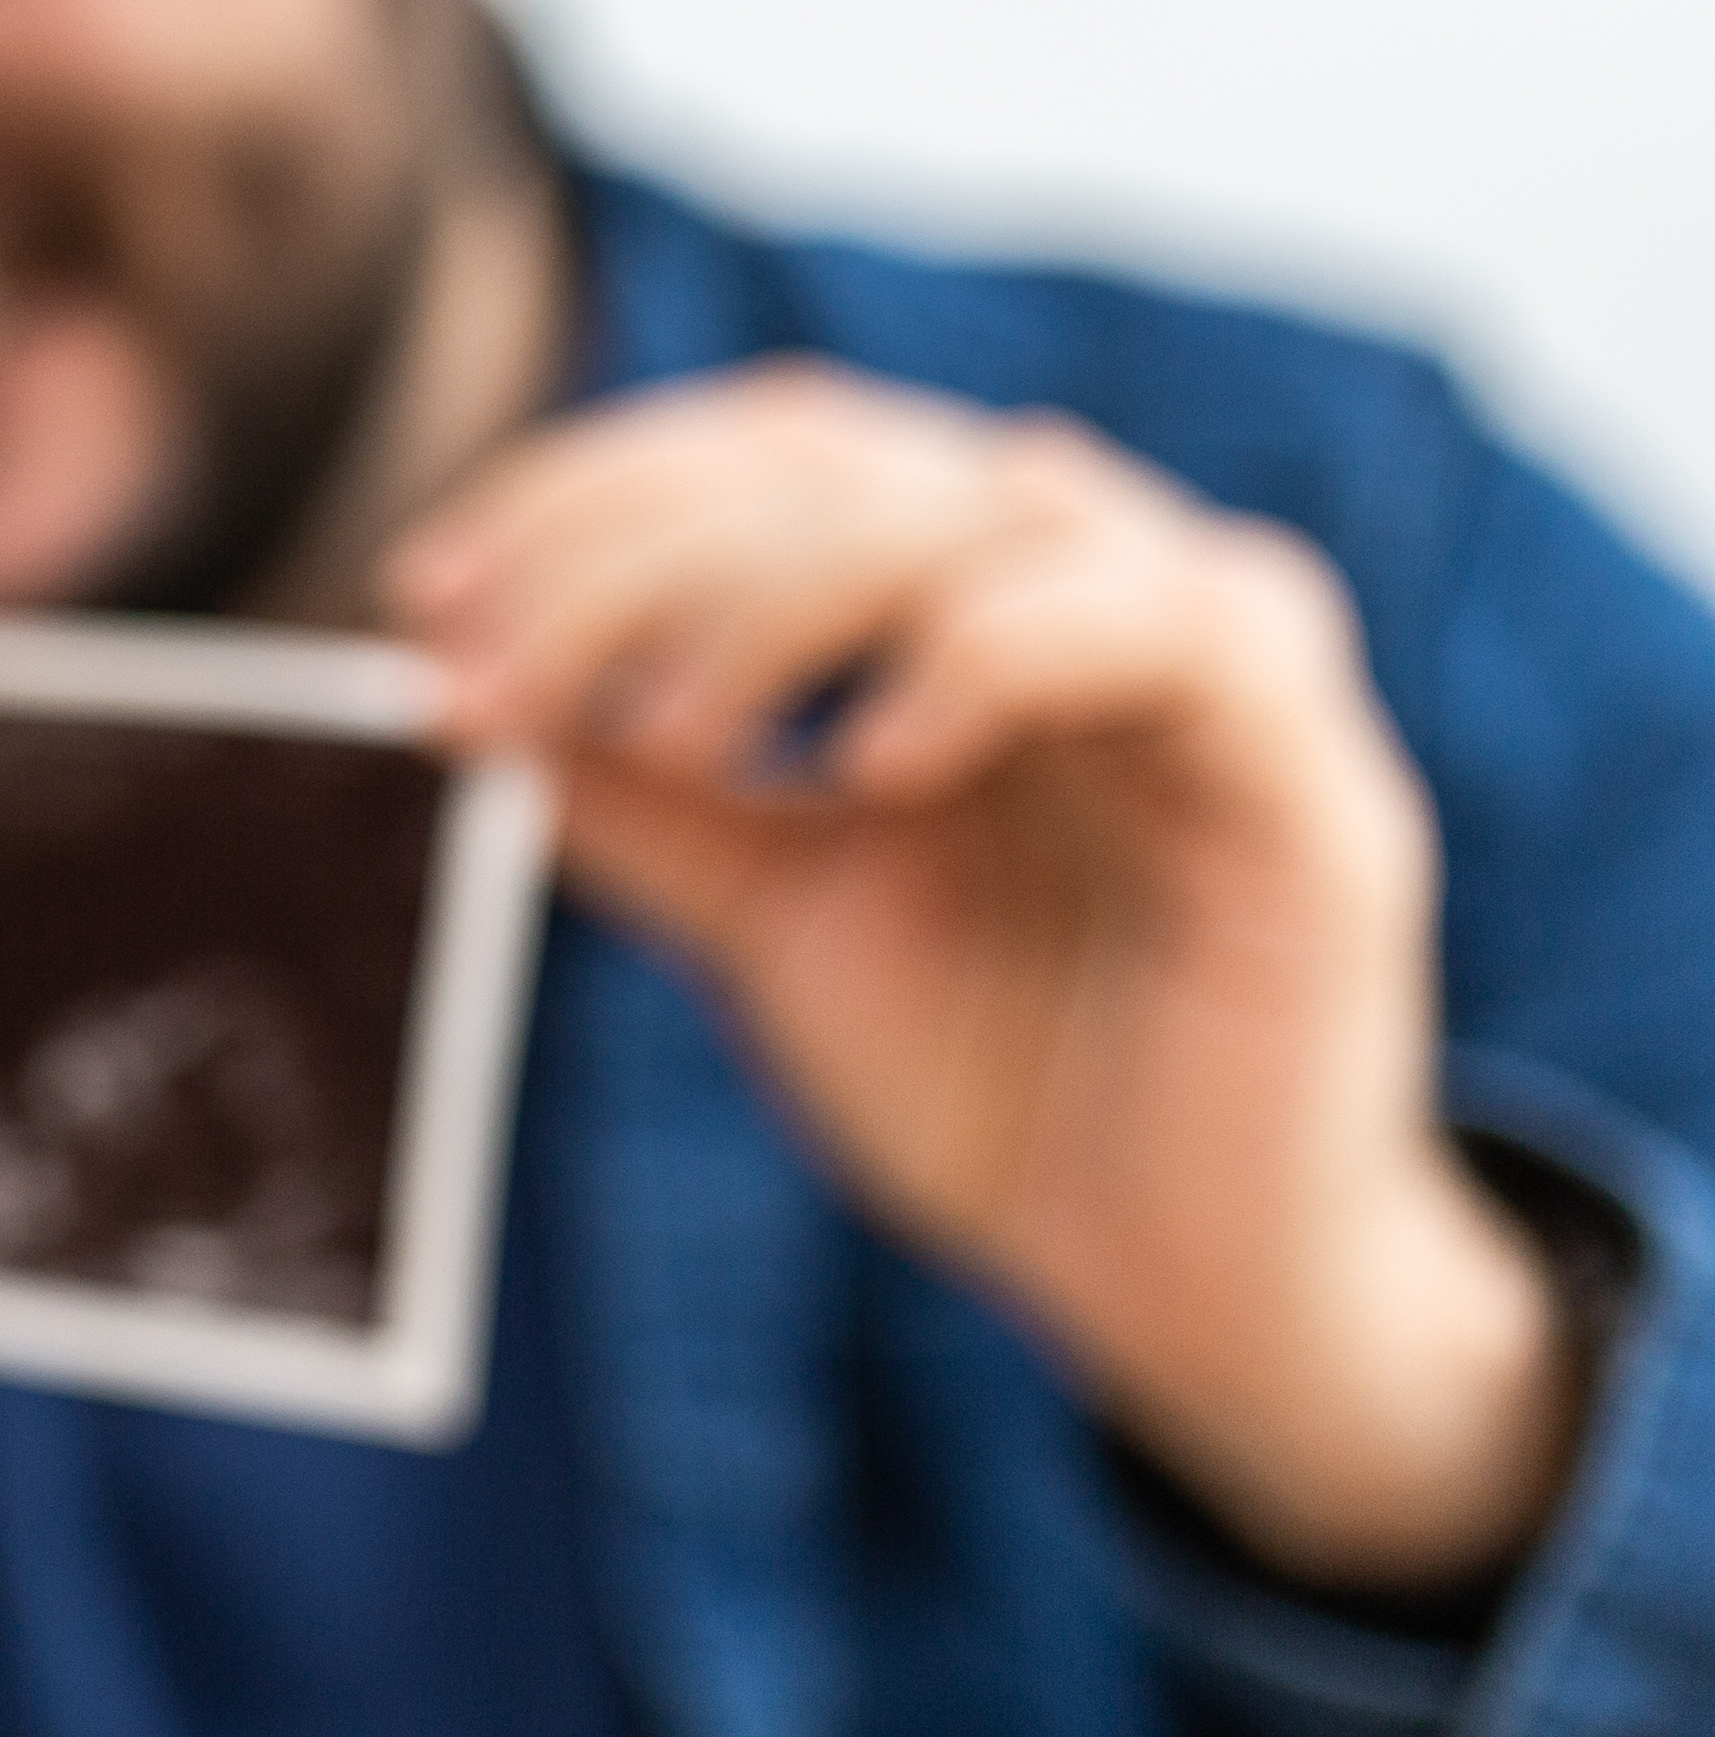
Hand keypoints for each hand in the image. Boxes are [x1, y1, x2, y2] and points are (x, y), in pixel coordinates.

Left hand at [388, 364, 1572, 1586]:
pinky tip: (866, 764)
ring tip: (665, 729)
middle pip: (852, 464)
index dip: (593, 491)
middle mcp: (1095, 592)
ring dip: (781, 596)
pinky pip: (1173, 634)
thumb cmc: (997, 1083)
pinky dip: (997, 657)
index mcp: (970, 601)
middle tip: (487, 664)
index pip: (780, 451)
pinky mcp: (1313, 782)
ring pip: (989, 509)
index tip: (424, 594)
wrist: (1172, 1285)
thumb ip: (638, 799)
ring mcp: (1216, 670)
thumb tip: (442, 684)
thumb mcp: (770, 918)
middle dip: (634, 550)